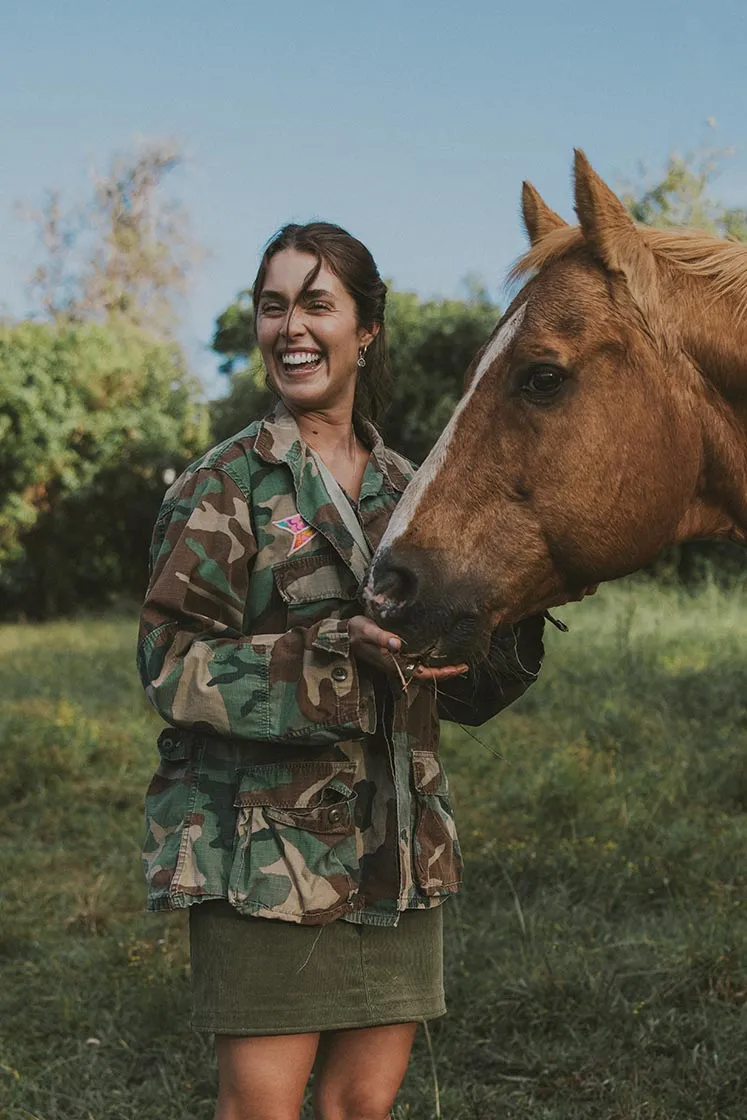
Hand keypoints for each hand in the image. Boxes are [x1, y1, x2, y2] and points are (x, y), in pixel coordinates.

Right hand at [347, 616, 468, 680]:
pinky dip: (430, 659)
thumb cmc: (354, 630)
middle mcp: (397, 665)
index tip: (459, 668)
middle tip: (465, 665)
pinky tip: (439, 650)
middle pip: (426, 674)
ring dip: (439, 666)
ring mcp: (396, 661)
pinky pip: (416, 661)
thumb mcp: (366, 629)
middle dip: (445, 672)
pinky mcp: (395, 654)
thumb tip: (398, 644)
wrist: (342, 634)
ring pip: (422, 668)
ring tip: (457, 659)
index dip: (441, 673)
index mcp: (392, 662)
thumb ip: (381, 636)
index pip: (422, 673)